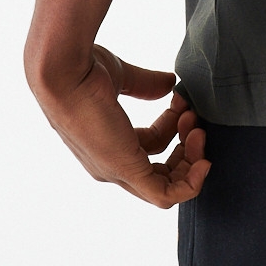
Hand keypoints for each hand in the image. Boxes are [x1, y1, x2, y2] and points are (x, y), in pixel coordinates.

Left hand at [33, 44, 210, 207]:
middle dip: (185, 148)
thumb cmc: (81, 71)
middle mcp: (111, 164)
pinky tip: (203, 161)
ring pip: (165, 186)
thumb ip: (146, 84)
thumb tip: (171, 83)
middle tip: (194, 118)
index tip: (181, 101)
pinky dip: (188, 185)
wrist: (62, 73)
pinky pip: (163, 195)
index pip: (149, 148)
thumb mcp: (120, 76)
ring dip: (190, 160)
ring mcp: (117, 170)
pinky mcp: (125, 169)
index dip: (172, 127)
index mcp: (108, 143)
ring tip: (196, 128)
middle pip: (159, 172)